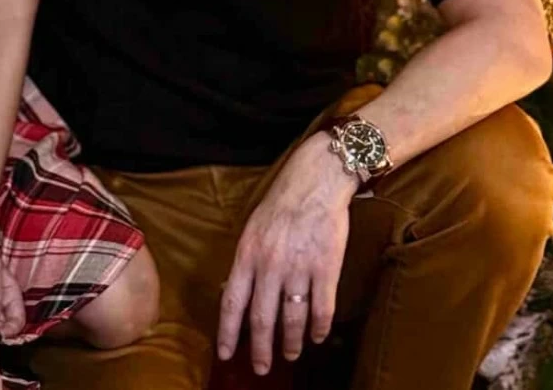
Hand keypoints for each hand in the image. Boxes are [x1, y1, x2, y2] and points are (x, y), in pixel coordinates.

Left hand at [217, 135, 356, 374]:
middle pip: (262, 318)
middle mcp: (270, 266)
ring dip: (291, 342)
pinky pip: (322, 308)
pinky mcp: (326, 269)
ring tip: (290, 354)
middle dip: (261, 349)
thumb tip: (234, 294)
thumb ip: (245, 263)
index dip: (228, 331)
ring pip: (292, 318)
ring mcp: (299, 269)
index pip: (232, 302)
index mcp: (247, 255)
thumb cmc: (279, 205)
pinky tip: (318, 338)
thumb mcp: (251, 231)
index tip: (226, 353)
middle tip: (261, 369)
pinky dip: (319, 328)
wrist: (314, 183)